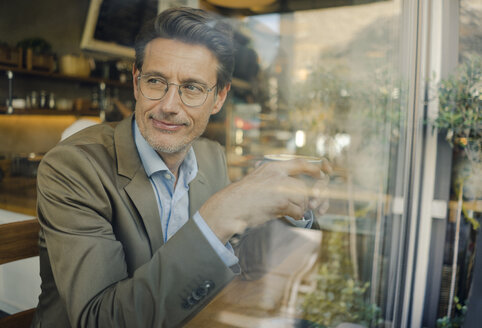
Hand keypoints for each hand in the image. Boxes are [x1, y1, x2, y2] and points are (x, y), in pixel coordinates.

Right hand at [199, 158, 326, 242]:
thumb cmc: (242, 199)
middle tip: (311, 206)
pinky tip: (288, 216)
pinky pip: (298, 210)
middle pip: (303, 186)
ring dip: (300, 208)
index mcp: (272, 167)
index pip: (300, 163)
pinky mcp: (280, 201)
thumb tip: (301, 192)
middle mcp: (277, 174)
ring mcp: (279, 187)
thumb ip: (277, 182)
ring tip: (289, 211)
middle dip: (309, 198)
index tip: (325, 172)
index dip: (315, 168)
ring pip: (303, 198)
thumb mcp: (259, 182)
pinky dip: (296, 215)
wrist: (229, 209)